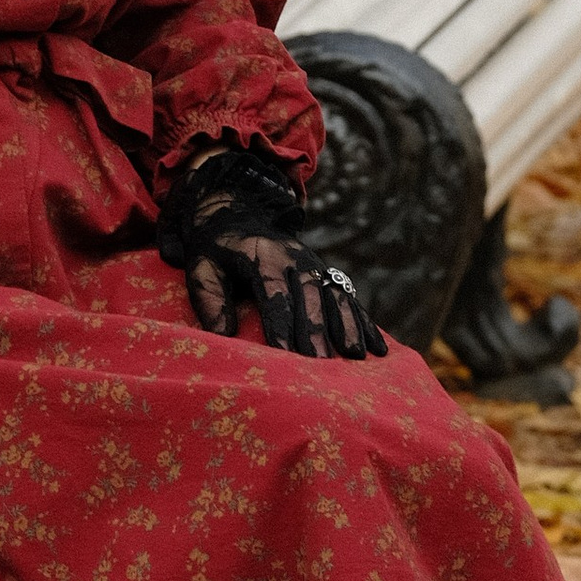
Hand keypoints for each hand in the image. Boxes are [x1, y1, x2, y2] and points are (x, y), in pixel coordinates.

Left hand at [157, 136, 387, 360]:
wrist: (238, 216)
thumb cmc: (216, 251)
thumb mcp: (202, 268)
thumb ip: (210, 299)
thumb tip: (220, 336)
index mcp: (262, 256)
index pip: (274, 292)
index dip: (280, 323)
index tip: (284, 355)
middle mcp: (294, 258)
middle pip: (309, 296)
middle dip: (315, 330)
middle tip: (320, 364)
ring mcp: (315, 264)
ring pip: (335, 295)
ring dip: (347, 325)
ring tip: (355, 356)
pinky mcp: (327, 272)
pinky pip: (349, 298)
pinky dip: (364, 322)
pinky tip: (378, 348)